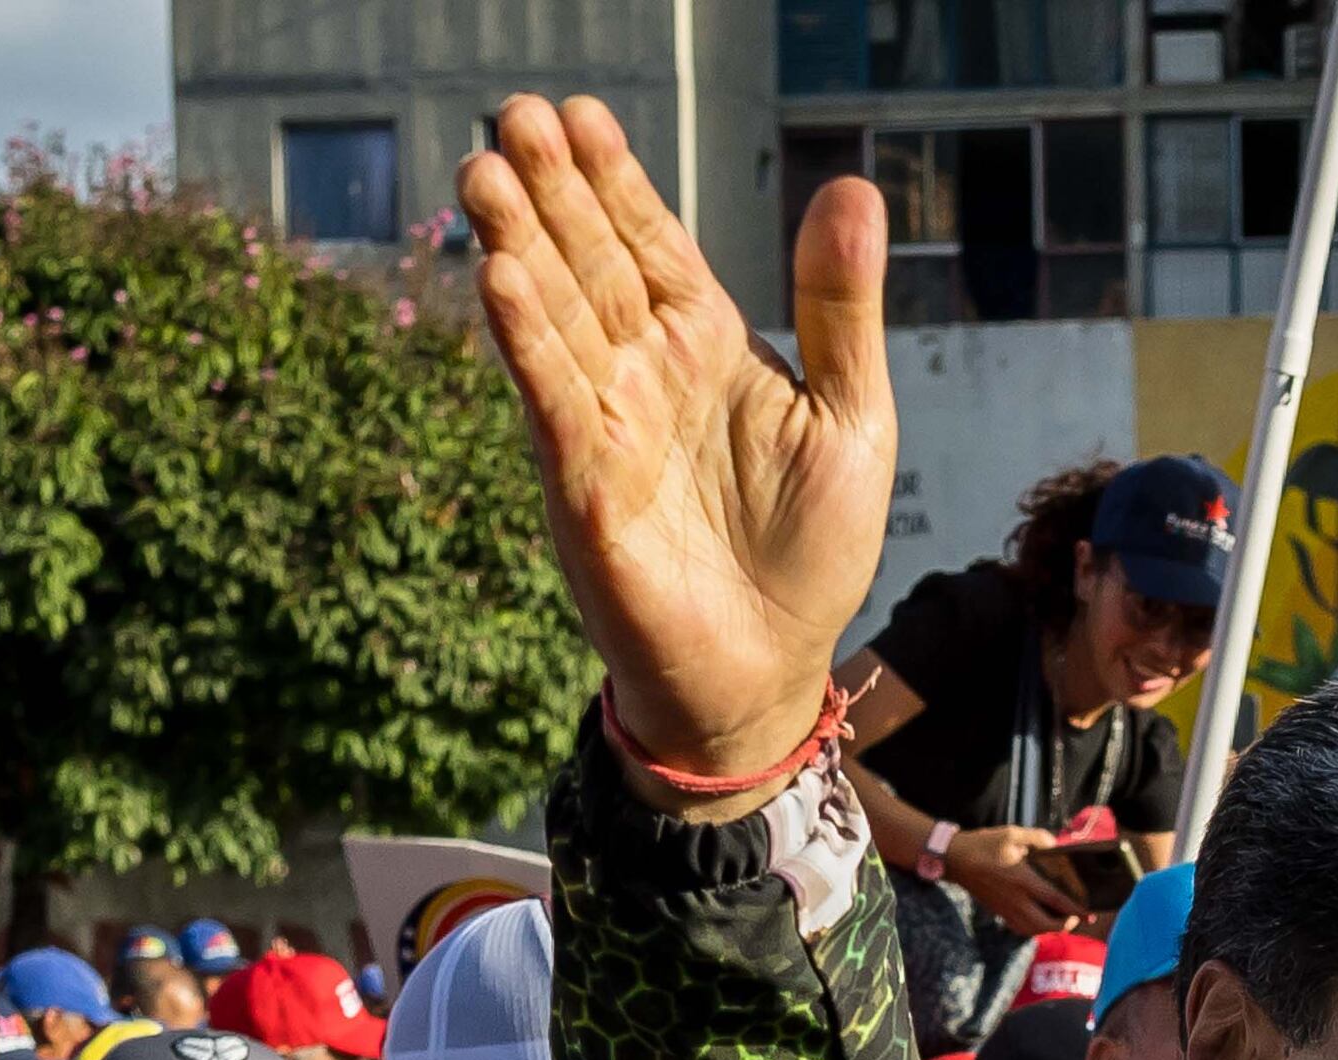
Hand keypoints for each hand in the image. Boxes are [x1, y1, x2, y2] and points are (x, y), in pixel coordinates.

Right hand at [462, 95, 893, 801]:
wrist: (770, 669)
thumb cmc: (812, 551)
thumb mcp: (853, 417)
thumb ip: (840, 307)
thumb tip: (852, 185)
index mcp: (706, 343)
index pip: (650, 241)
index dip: (616, 179)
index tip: (582, 113)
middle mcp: (643, 370)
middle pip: (587, 260)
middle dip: (551, 189)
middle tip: (516, 111)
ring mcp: (606, 422)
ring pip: (554, 315)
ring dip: (517, 244)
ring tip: (484, 169)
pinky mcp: (584, 483)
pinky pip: (550, 398)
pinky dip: (526, 339)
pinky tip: (498, 276)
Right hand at [942, 821, 1094, 937]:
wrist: (955, 859)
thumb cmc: (984, 845)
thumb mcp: (1012, 834)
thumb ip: (1038, 838)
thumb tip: (1056, 845)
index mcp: (1023, 880)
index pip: (1055, 900)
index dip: (1075, 909)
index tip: (1089, 912)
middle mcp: (1016, 900)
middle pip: (1046, 925)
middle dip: (1065, 926)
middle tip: (1076, 917)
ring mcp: (1007, 910)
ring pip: (1033, 931)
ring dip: (1050, 930)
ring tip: (1062, 920)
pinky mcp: (999, 913)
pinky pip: (1021, 929)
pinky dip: (1034, 929)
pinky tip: (1040, 920)